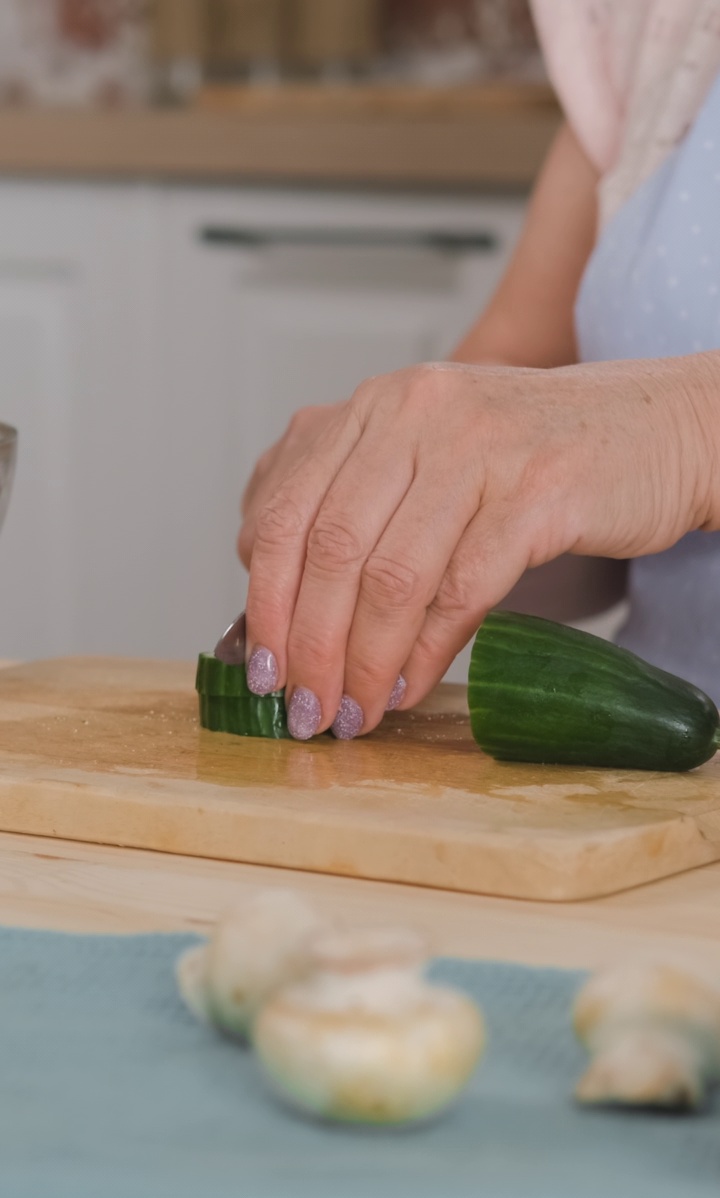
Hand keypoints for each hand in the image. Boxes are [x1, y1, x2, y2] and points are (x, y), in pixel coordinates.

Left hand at [240, 358, 715, 738]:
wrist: (653, 430)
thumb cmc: (529, 459)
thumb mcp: (427, 457)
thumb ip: (351, 503)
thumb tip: (277, 599)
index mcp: (374, 407)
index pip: (286, 508)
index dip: (265, 600)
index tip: (262, 666)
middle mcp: (417, 412)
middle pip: (331, 548)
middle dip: (309, 645)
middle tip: (303, 706)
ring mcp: (480, 448)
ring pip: (393, 576)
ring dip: (363, 662)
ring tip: (354, 711)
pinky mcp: (540, 491)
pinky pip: (463, 589)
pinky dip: (428, 653)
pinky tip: (411, 686)